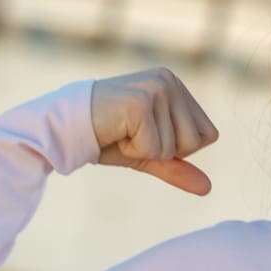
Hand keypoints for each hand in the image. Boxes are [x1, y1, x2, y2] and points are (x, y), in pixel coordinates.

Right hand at [88, 67, 219, 195]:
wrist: (62, 128)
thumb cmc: (106, 137)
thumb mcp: (148, 153)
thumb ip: (178, 167)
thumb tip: (207, 189)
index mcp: (176, 85)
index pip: (207, 135)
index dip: (177, 147)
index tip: (146, 133)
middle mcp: (169, 81)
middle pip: (195, 142)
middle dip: (163, 150)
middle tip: (132, 134)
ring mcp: (157, 89)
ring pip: (176, 147)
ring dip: (147, 151)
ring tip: (122, 132)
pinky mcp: (141, 103)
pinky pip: (155, 148)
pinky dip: (134, 151)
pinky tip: (114, 133)